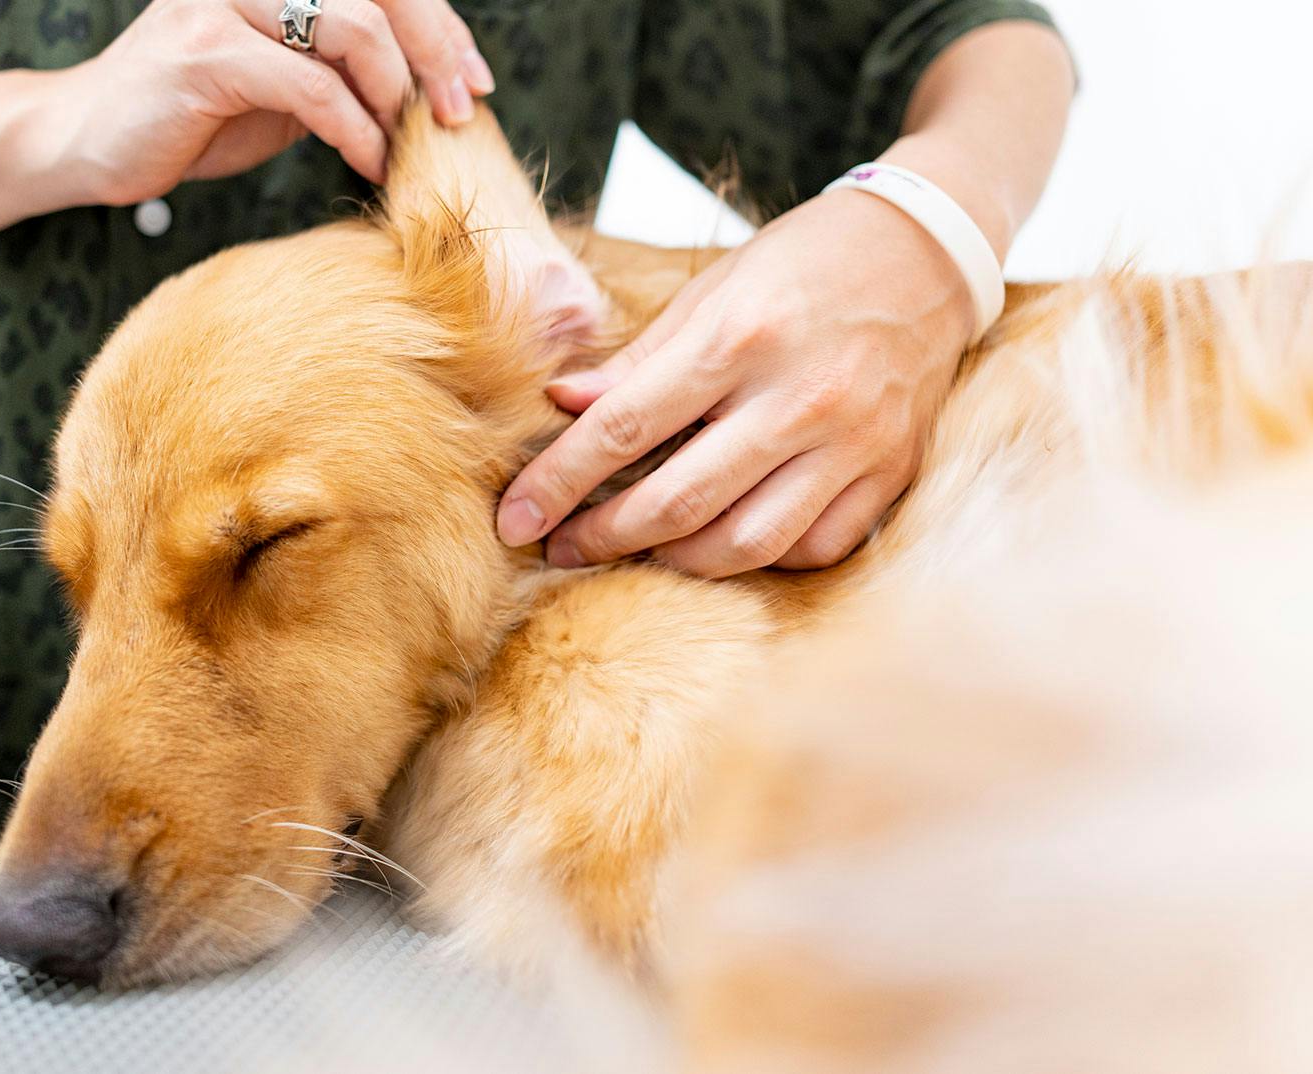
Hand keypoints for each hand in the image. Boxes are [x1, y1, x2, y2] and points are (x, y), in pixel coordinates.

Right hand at [52, 0, 492, 201]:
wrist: (93, 142)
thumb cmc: (198, 115)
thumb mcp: (289, 84)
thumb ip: (346, 67)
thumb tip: (436, 84)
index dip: (440, 24)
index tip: (475, 82)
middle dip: (434, 53)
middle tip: (459, 112)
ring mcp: (223, 3)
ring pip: (352, 30)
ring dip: (394, 94)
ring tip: (407, 141)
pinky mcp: (204, 54)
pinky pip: (311, 87)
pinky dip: (355, 128)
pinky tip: (370, 159)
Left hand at [496, 189, 976, 577]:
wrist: (928, 251)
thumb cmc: (805, 263)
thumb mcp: (713, 289)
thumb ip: (639, 359)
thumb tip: (562, 403)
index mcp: (740, 338)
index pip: (625, 429)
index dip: (559, 482)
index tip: (515, 519)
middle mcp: (799, 398)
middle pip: (678, 502)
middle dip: (603, 537)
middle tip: (560, 546)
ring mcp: (852, 444)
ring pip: (745, 545)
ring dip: (672, 561)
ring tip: (633, 549)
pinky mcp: (889, 474)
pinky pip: (812, 549)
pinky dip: (756, 560)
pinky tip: (719, 543)